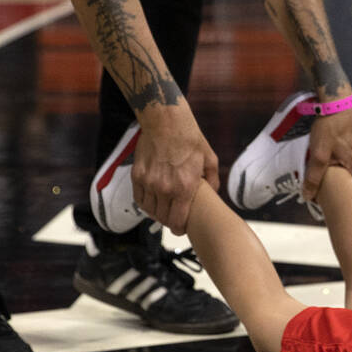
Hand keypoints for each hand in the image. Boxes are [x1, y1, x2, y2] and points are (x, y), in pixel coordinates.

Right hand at [132, 105, 218, 234]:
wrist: (166, 121)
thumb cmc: (190, 139)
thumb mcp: (210, 159)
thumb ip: (213, 181)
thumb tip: (213, 194)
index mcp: (184, 188)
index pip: (178, 221)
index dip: (179, 229)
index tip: (181, 230)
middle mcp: (165, 188)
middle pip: (163, 218)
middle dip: (169, 222)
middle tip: (173, 220)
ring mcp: (149, 182)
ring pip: (149, 210)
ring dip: (156, 213)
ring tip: (162, 210)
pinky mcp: (137, 176)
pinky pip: (139, 198)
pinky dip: (145, 203)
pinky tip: (152, 201)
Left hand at [303, 106, 351, 200]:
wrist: (337, 99)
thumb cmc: (328, 126)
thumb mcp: (318, 153)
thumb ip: (313, 177)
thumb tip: (307, 197)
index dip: (341, 197)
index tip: (329, 198)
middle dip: (341, 183)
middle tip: (326, 182)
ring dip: (343, 169)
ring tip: (329, 165)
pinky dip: (347, 157)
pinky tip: (336, 151)